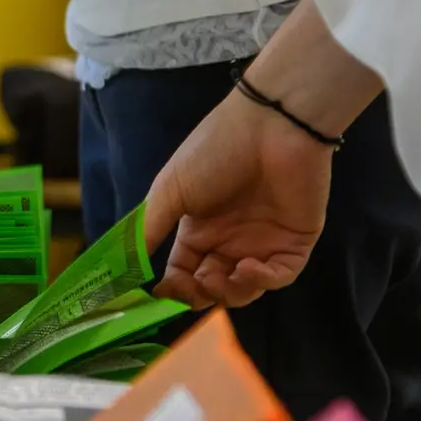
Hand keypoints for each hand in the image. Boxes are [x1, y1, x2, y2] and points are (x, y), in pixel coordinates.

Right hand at [143, 91, 334, 308]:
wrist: (271, 124)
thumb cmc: (215, 151)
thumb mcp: (169, 191)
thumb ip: (148, 233)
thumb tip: (124, 270)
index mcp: (200, 230)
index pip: (182, 273)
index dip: (173, 288)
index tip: (161, 292)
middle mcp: (230, 240)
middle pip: (212, 288)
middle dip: (199, 296)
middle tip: (194, 286)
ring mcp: (263, 242)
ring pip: (245, 290)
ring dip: (228, 293)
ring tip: (218, 278)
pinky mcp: (295, 240)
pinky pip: (280, 276)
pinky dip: (262, 281)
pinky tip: (248, 267)